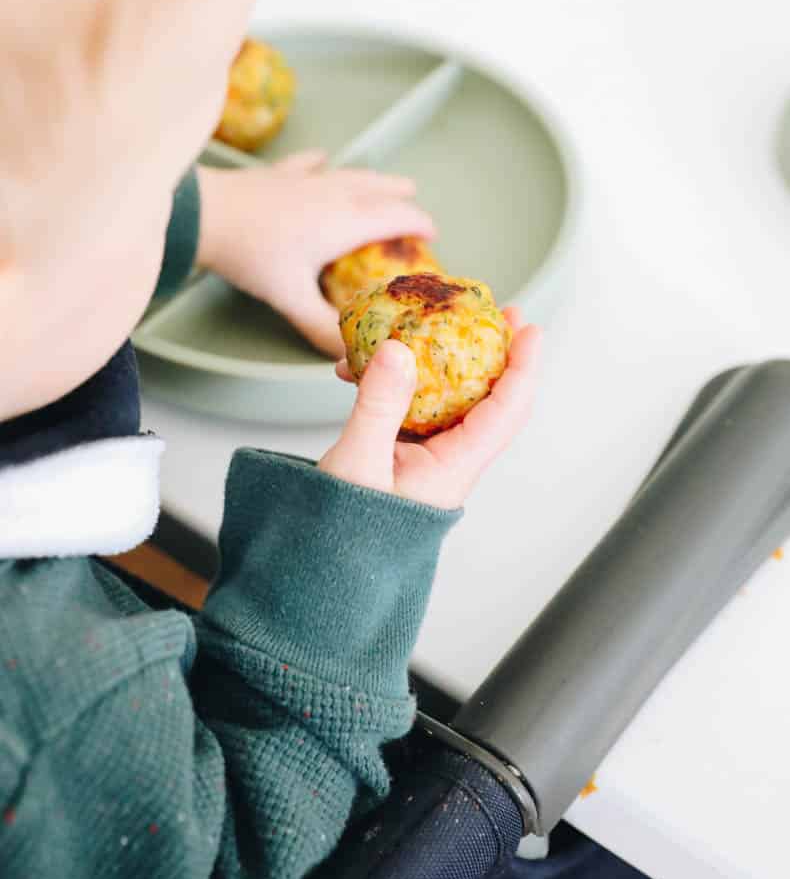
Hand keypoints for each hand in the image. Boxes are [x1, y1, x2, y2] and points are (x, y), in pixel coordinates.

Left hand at [196, 152, 434, 357]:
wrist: (204, 215)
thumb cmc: (252, 255)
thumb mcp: (290, 298)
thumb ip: (320, 327)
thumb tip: (346, 356)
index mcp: (345, 222)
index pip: (396, 217)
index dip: (419, 224)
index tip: (432, 235)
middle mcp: (333, 194)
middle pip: (379, 189)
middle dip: (400, 196)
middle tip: (414, 202)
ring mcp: (305, 180)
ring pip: (350, 174)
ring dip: (373, 178)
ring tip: (386, 179)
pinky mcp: (279, 175)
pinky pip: (308, 165)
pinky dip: (321, 164)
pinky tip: (322, 160)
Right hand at [319, 309, 541, 510]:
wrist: (326, 565)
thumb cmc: (346, 528)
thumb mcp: (358, 462)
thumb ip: (377, 405)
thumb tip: (399, 349)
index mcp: (455, 467)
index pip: (506, 411)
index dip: (522, 367)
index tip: (529, 329)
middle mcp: (452, 460)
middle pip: (491, 399)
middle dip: (497, 353)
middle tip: (500, 312)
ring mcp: (431, 456)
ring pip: (452, 398)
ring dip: (446, 359)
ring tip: (437, 322)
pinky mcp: (407, 452)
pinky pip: (417, 404)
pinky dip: (401, 377)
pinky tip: (369, 360)